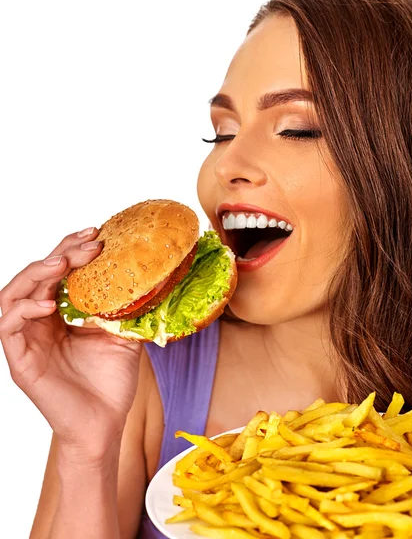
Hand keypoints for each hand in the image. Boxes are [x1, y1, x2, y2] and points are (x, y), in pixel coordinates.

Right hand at [0, 228, 142, 463]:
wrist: (105, 425)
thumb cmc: (110, 383)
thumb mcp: (122, 336)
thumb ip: (124, 308)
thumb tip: (149, 278)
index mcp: (59, 317)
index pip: (56, 274)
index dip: (70, 250)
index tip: (96, 234)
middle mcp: (38, 324)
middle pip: (35, 277)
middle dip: (59, 254)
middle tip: (88, 244)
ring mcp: (26, 342)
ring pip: (11, 295)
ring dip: (36, 274)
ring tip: (63, 264)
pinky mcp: (20, 362)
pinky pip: (8, 327)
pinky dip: (25, 309)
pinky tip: (51, 304)